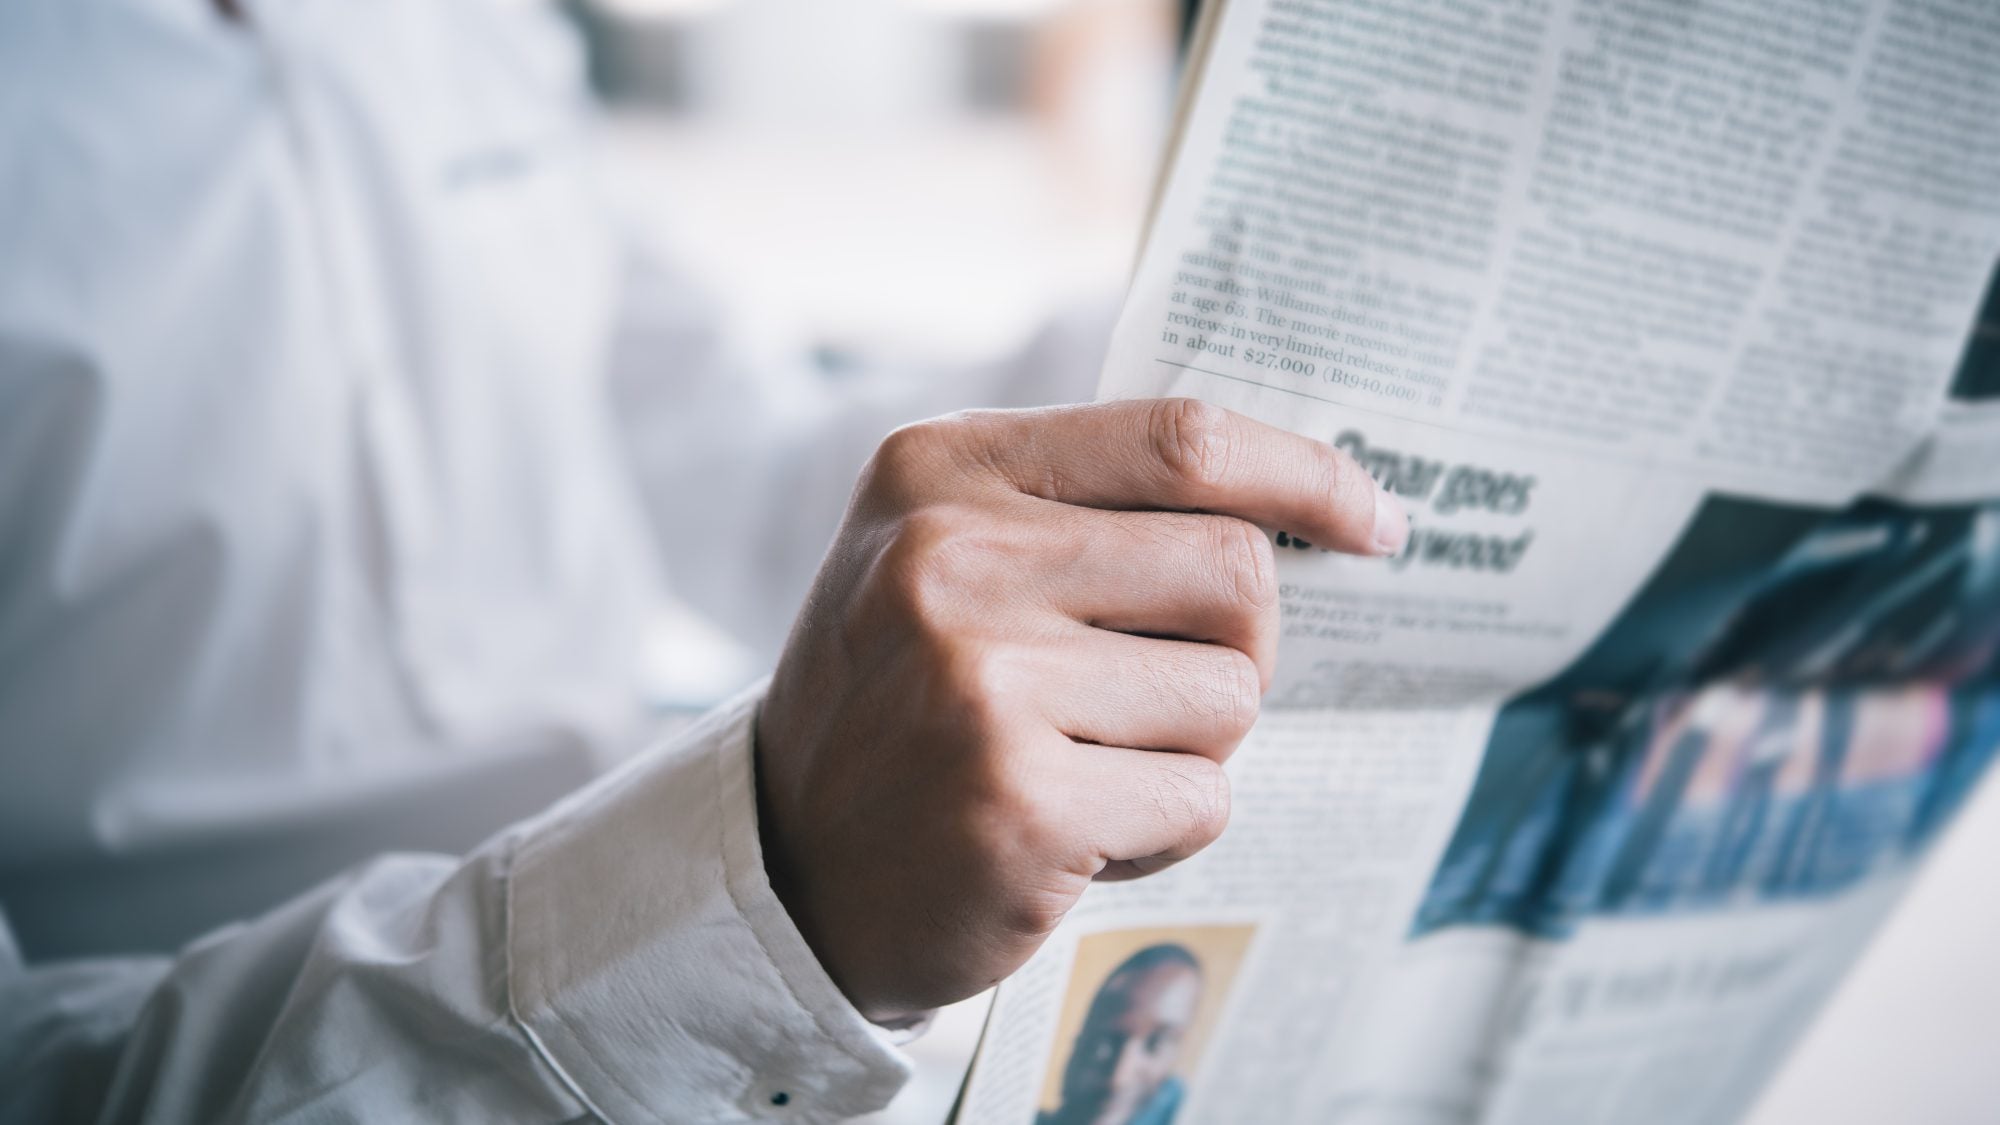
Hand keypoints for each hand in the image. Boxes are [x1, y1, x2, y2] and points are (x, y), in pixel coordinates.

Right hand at [756, 398, 1405, 1022]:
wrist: (792, 867)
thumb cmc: (906, 699)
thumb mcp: (948, 554)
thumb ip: (1087, 510)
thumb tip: (1297, 503)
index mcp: (943, 469)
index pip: (1181, 439)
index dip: (1306, 475)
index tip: (1374, 520)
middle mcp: (950, 557)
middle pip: (1235, 574)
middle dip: (1235, 649)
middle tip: (1156, 696)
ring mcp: (981, 679)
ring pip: (1230, 697)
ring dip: (1187, 750)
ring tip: (1081, 765)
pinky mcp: (1020, 800)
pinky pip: (1200, 797)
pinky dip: (1162, 828)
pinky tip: (1072, 829)